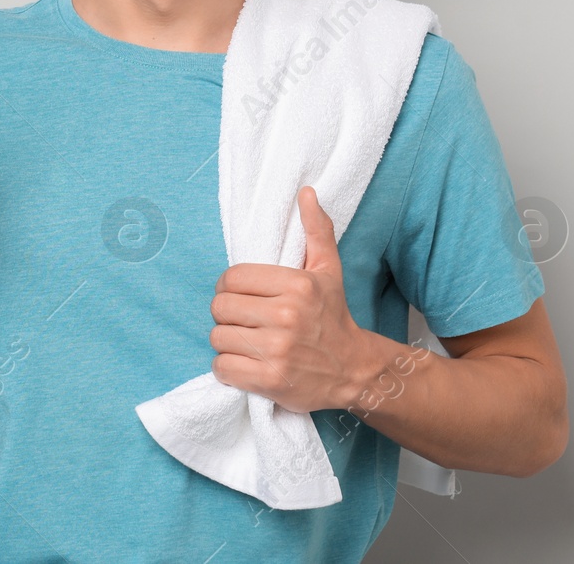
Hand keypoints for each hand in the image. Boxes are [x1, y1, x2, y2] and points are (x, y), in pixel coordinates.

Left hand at [208, 186, 376, 412]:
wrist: (355, 370)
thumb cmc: (333, 317)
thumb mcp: (328, 270)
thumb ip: (316, 230)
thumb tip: (306, 192)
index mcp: (296, 285)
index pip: (231, 278)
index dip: (230, 288)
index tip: (244, 297)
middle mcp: (286, 315)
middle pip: (219, 308)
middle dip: (227, 315)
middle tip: (246, 322)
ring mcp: (278, 350)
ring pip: (218, 337)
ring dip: (227, 342)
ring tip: (248, 343)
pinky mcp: (270, 380)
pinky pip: (222, 367)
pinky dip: (228, 368)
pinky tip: (246, 364)